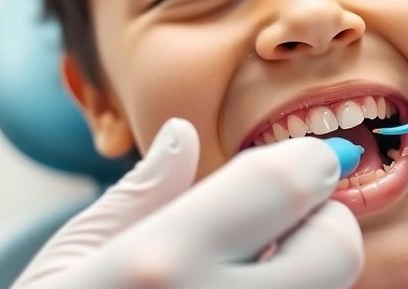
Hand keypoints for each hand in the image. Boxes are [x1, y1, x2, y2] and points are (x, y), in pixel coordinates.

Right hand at [14, 118, 362, 288]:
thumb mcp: (72, 258)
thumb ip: (140, 196)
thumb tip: (184, 135)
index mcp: (159, 261)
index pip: (281, 186)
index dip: (308, 162)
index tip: (310, 160)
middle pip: (335, 249)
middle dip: (324, 223)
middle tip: (289, 223)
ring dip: (305, 271)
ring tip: (247, 272)